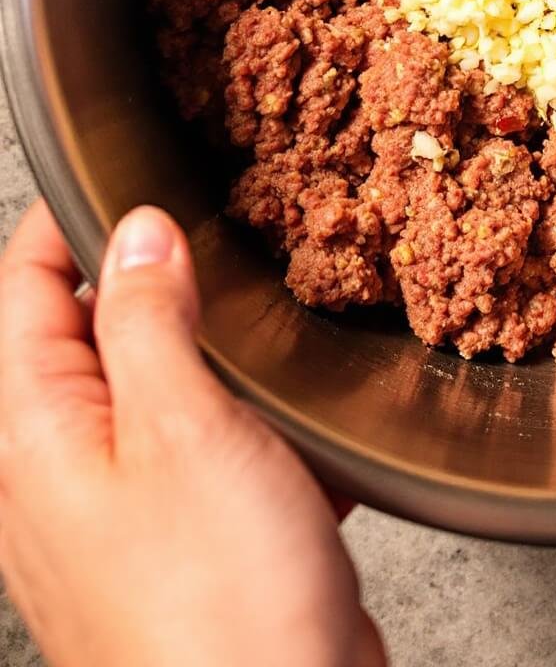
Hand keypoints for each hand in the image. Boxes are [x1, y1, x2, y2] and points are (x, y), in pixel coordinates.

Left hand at [0, 200, 384, 666]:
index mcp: (38, 432)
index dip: (66, 219)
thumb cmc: (216, 604)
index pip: (23, 286)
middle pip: (92, 333)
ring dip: (219, 352)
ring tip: (277, 315)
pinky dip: (257, 429)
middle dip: (156, 276)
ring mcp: (128, 511)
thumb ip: (146, 318)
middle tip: (222, 229)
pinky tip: (312, 427)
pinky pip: (216, 456)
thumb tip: (136, 234)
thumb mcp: (180, 427)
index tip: (119, 166)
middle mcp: (67, 470)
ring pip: (166, 391)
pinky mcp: (193, 544)